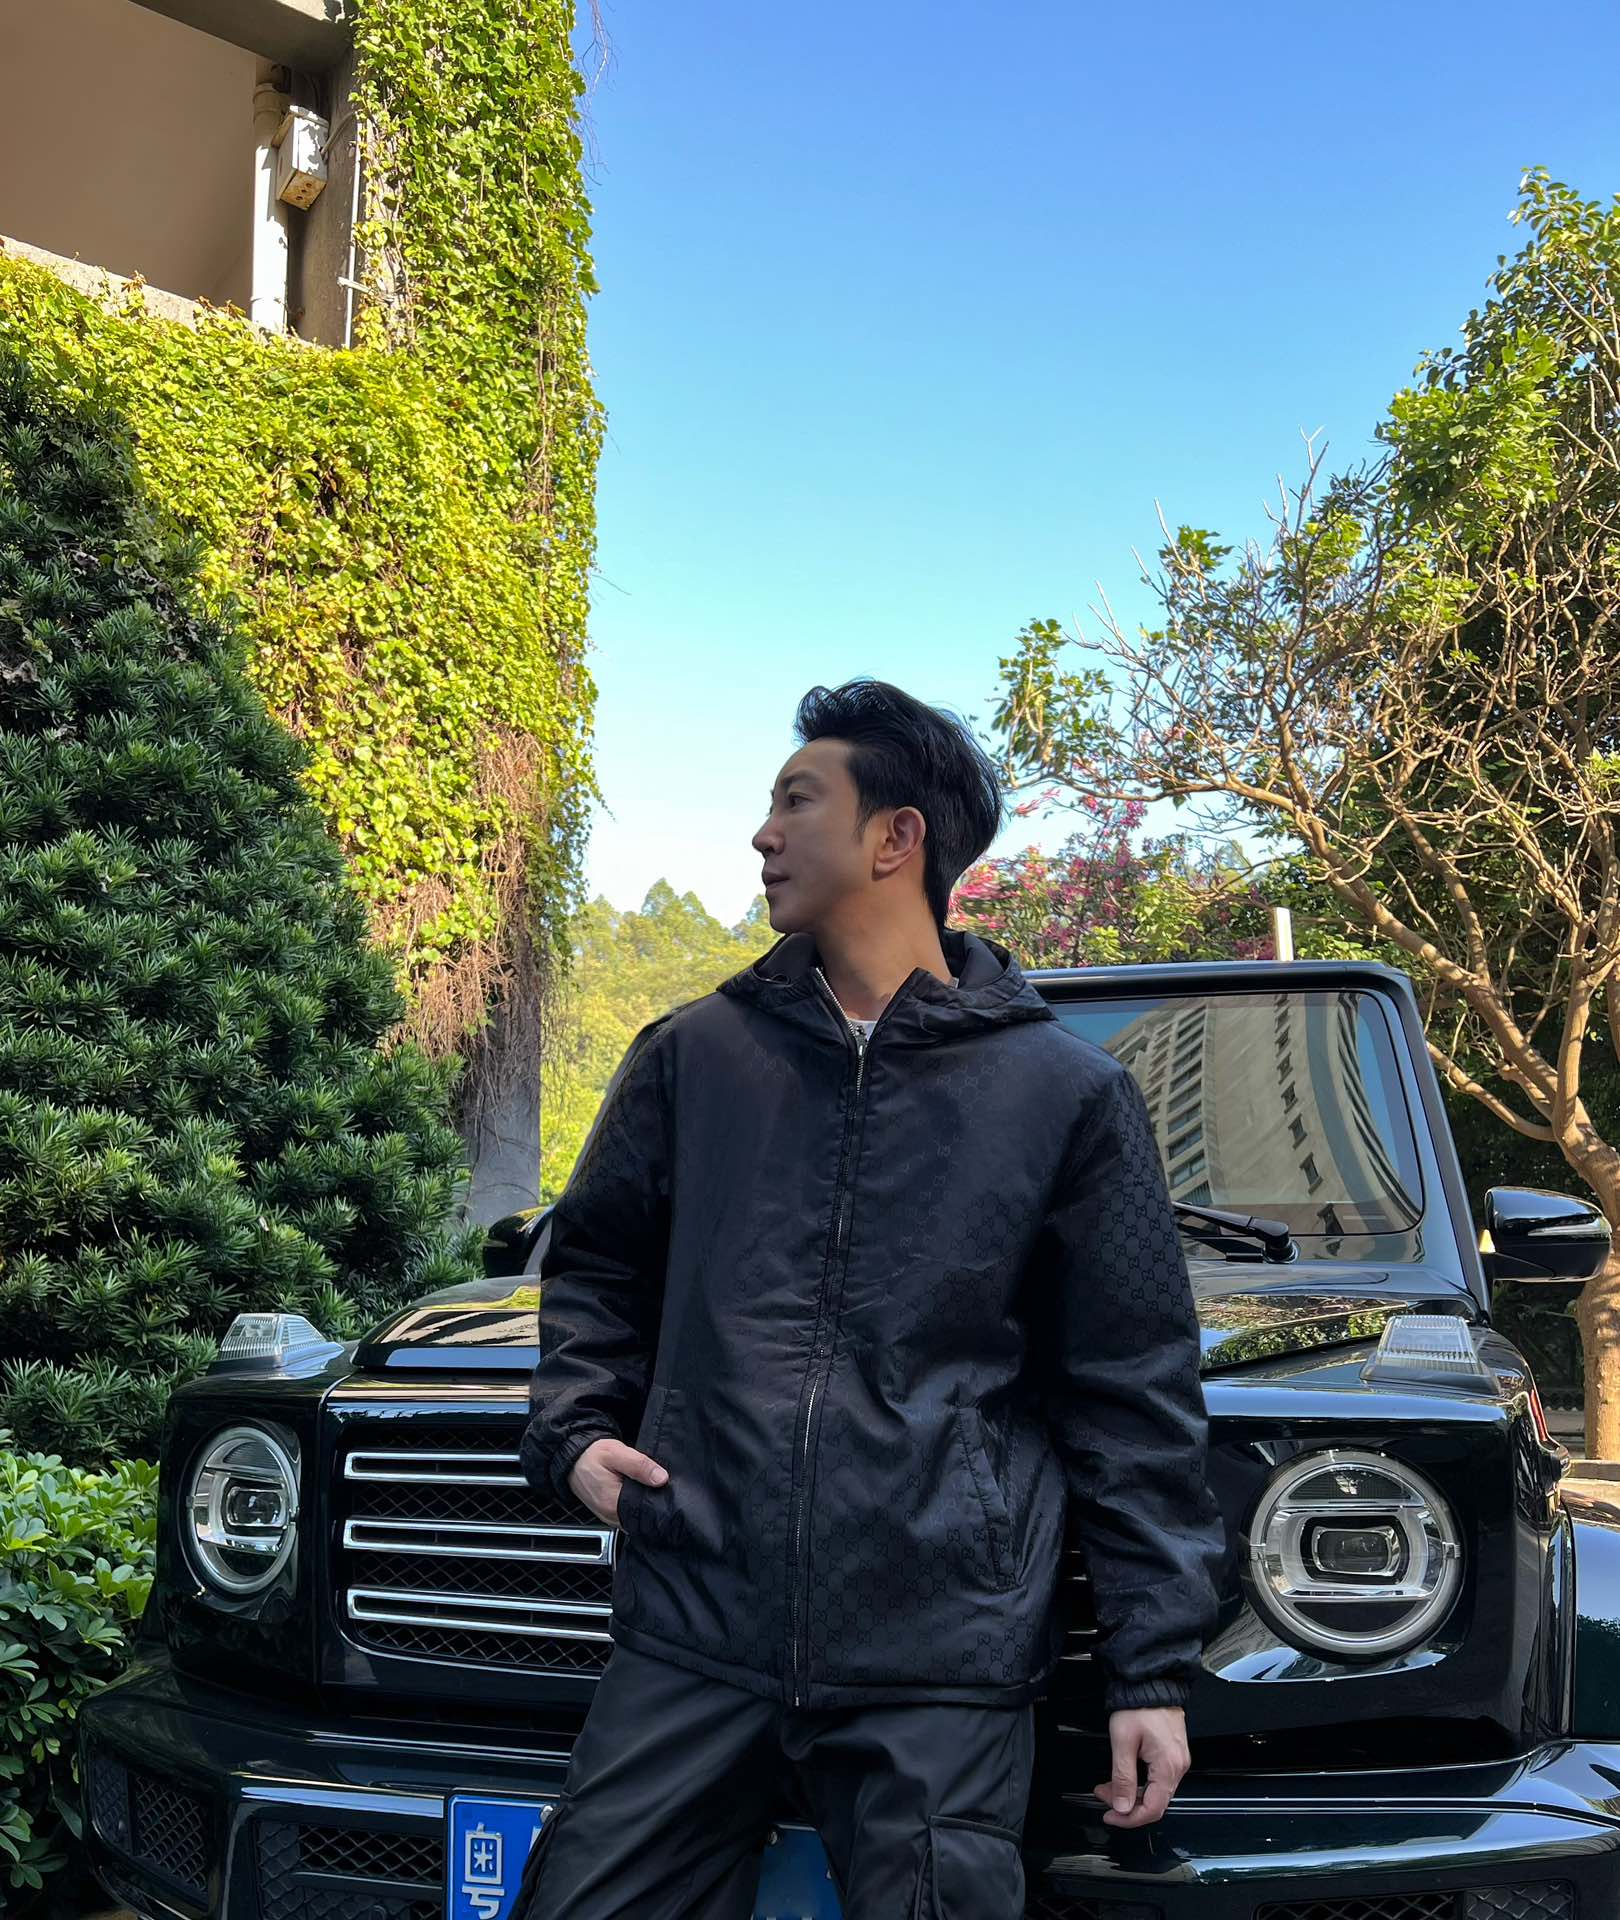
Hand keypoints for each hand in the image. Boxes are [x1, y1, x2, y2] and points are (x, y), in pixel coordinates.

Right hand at [568, 1435, 667, 1527]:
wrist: (573, 1458)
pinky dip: (633, 1503)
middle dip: (651, 1501)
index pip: (644, 1510)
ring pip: (634, 1515)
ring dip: (642, 1503)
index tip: (664, 1487)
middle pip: (640, 1514)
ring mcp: (608, 1516)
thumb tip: (661, 1479)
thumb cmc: (592, 1454)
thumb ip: (639, 1465)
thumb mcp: (617, 1453)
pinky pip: (626, 1513)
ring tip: (645, 1485)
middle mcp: (609, 1515)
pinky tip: (636, 1490)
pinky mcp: (608, 1513)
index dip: (657, 1499)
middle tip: (656, 1483)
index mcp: (611, 1503)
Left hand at [1092, 1707, 1187, 1827]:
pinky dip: (1140, 1782)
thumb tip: (1121, 1806)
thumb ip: (1123, 1777)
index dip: (1129, 1818)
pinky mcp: (1172, 1753)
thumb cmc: (1139, 1705)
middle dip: (1127, 1804)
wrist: (1151, 1682)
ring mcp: (1177, 1760)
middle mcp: (1178, 1766)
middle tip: (1104, 1795)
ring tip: (1109, 1785)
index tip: (1110, 1815)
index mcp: (1168, 1766)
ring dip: (1131, 1793)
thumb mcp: (1123, 1741)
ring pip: (1156, 1791)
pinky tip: (1125, 1775)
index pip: (1152, 1809)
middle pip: (1155, 1802)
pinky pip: (1158, 1778)